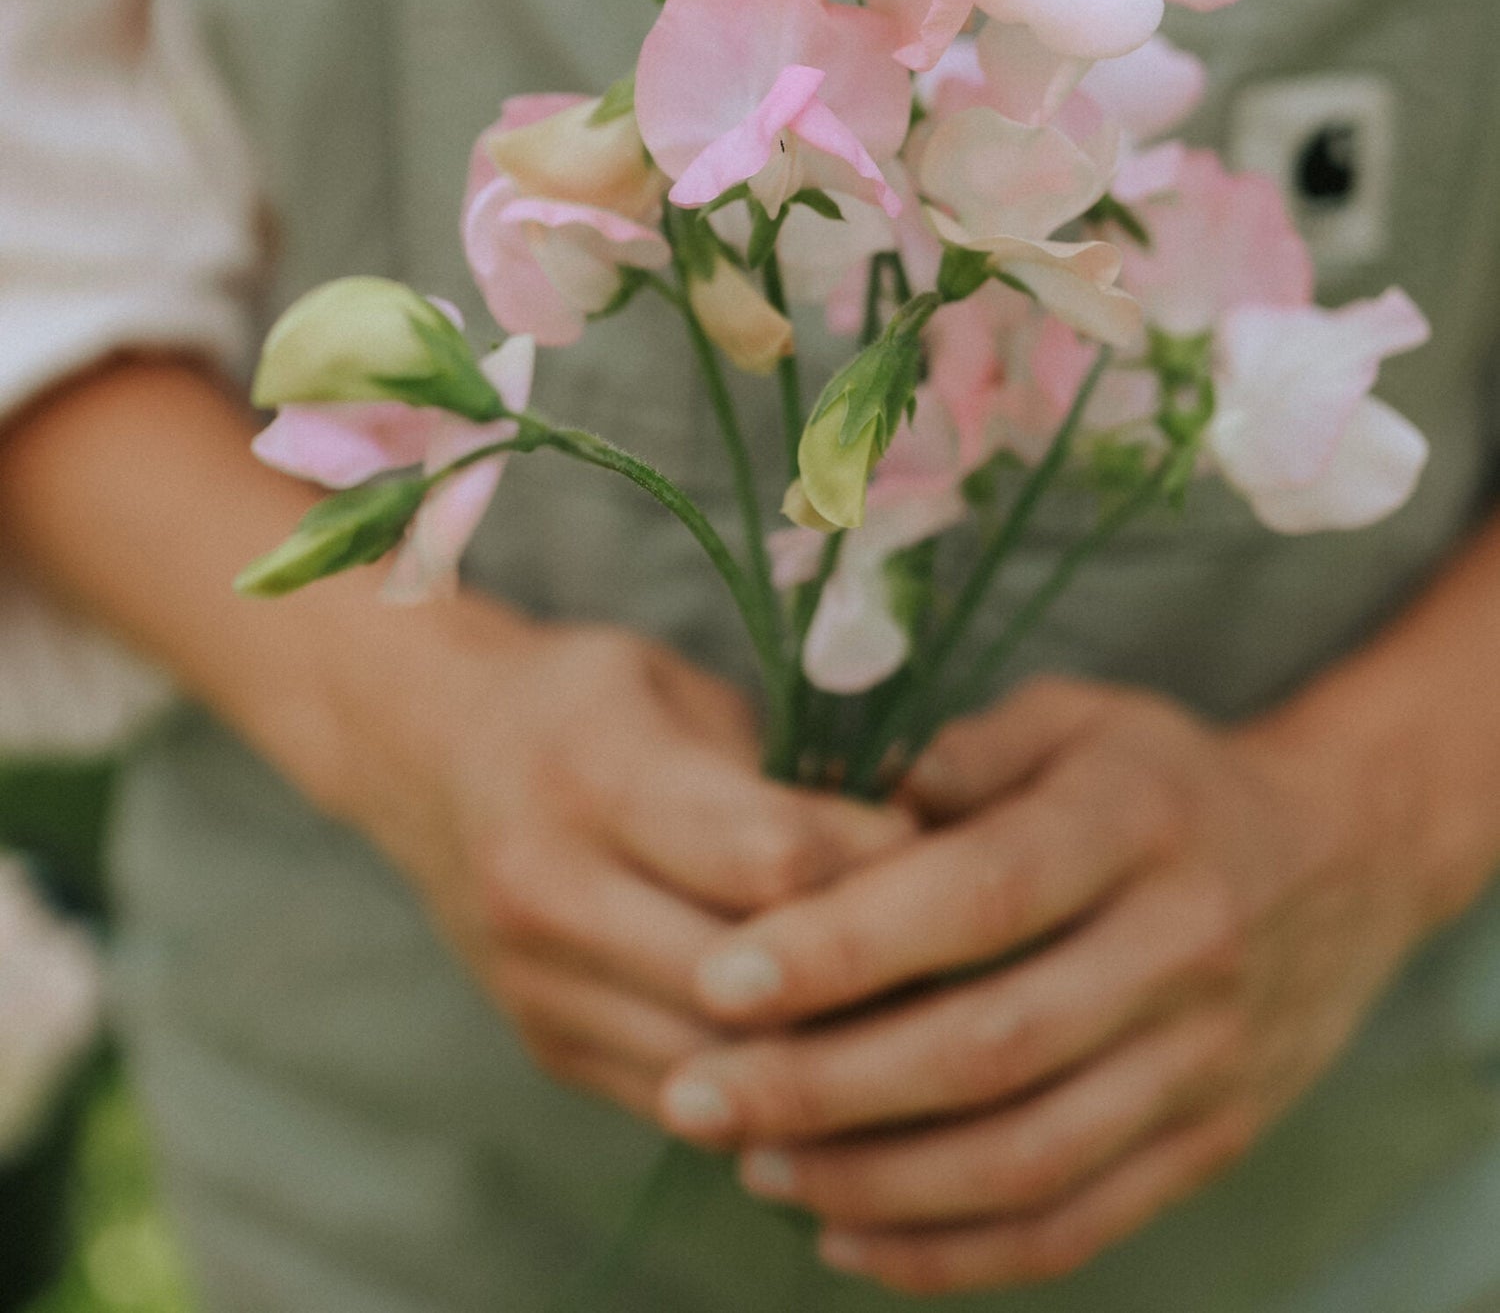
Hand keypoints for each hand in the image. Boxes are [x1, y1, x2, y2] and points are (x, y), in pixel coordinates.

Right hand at [313, 600, 909, 1121]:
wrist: (428, 753)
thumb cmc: (584, 701)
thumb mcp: (675, 684)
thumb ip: (776, 769)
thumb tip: (916, 843)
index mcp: (593, 772)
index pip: (769, 857)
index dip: (879, 862)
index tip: (950, 847)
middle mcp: (552, 889)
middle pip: (751, 980)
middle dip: (872, 976)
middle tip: (966, 954)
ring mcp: (541, 985)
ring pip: (723, 1065)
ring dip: (830, 1052)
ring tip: (921, 1015)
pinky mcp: (549, 1048)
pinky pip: (685, 1102)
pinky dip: (768, 1090)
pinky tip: (840, 1056)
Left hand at [657, 674, 1426, 1292]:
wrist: (1335, 863)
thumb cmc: (1155, 778)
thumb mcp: (1074, 716)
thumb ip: (963, 750)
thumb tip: (843, 805)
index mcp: (1135, 822)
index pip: (980, 896)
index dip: (845, 945)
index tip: (719, 976)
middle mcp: (1180, 948)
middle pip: (990, 1045)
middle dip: (823, 1082)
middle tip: (695, 1092)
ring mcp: (1204, 1064)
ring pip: (1024, 1159)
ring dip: (871, 1179)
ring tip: (752, 1161)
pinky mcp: (1207, 1146)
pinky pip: (1073, 1227)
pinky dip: (951, 1253)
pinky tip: (843, 1234)